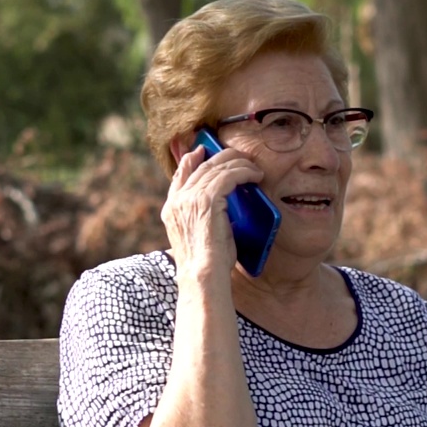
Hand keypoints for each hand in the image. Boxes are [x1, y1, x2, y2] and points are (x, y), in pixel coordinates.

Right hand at [161, 144, 263, 276]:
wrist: (203, 276)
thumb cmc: (207, 265)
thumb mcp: (200, 237)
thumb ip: (203, 217)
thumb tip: (222, 205)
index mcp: (171, 209)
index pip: (179, 174)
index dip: (191, 159)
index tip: (202, 150)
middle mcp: (177, 200)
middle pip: (201, 166)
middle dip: (223, 157)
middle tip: (241, 157)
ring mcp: (189, 198)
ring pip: (216, 167)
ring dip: (239, 164)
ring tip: (254, 168)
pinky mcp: (206, 199)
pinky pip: (228, 175)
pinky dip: (244, 172)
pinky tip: (255, 175)